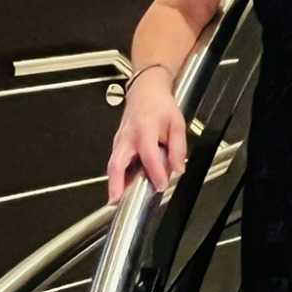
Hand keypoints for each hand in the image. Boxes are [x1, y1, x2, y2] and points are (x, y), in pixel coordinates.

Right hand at [106, 71, 186, 202]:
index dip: (155, 172)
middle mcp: (128, 136)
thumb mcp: (177, 123)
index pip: (148, 155)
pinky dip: (118, 175)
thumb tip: (178, 169)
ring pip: (113, 163)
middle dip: (116, 182)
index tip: (162, 184)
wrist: (145, 90)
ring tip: (119, 198)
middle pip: (117, 162)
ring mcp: (119, 139)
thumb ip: (178, 148)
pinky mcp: (117, 143)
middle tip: (116, 200)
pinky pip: (116, 161)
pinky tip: (124, 185)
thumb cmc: (160, 105)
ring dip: (115, 181)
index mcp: (144, 129)